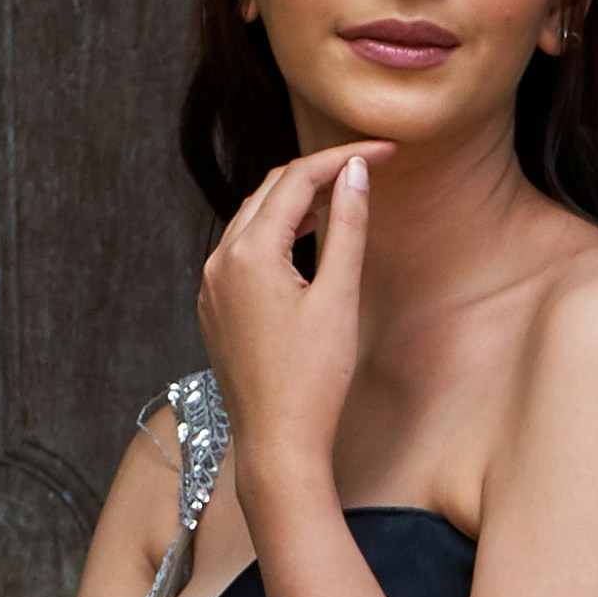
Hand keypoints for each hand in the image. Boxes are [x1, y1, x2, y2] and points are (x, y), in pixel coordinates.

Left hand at [195, 141, 389, 483]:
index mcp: (248, 252)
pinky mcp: (215, 308)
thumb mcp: (339, 296)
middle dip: (318, 172)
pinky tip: (306, 241)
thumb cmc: (314, 380)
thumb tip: (356, 173)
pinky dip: (275, 234)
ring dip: (296, 201)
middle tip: (367, 167)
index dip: (343, 157)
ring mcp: (212, 285)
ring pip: (253, 219)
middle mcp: (219, 261)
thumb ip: (348, 226)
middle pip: (270, 190)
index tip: (385, 152)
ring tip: (342, 196)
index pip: (297, 179)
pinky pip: (242, 251)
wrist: (277, 444)